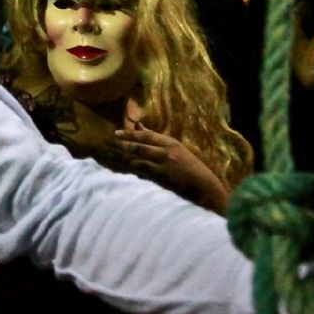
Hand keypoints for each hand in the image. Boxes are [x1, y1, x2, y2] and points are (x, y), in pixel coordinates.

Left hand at [99, 123, 229, 212]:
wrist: (206, 187)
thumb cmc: (191, 169)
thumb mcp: (176, 150)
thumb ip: (156, 140)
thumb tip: (138, 126)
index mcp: (171, 143)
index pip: (146, 135)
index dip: (129, 134)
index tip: (116, 133)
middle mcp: (167, 152)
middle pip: (139, 146)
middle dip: (122, 144)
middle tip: (107, 143)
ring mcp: (165, 165)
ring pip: (139, 159)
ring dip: (124, 158)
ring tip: (110, 156)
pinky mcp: (163, 178)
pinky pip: (143, 173)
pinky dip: (133, 171)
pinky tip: (124, 169)